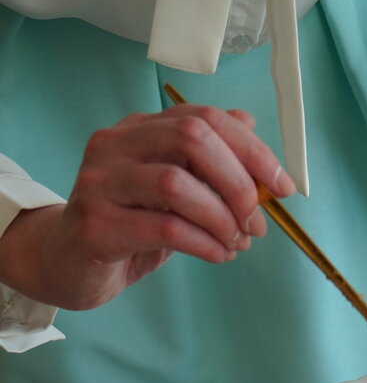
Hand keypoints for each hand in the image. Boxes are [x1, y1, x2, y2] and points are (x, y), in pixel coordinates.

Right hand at [0, 105, 294, 310]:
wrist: (67, 264)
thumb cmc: (127, 227)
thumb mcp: (174, 192)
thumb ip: (207, 161)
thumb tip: (251, 128)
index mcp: (140, 130)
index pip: (204, 118)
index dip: (252, 149)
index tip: (283, 185)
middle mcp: (116, 145)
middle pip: (190, 138)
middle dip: (238, 181)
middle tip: (256, 219)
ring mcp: (101, 183)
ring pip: (177, 184)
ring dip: (221, 218)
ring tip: (237, 243)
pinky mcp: (96, 225)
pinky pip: (164, 228)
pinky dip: (204, 243)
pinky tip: (217, 255)